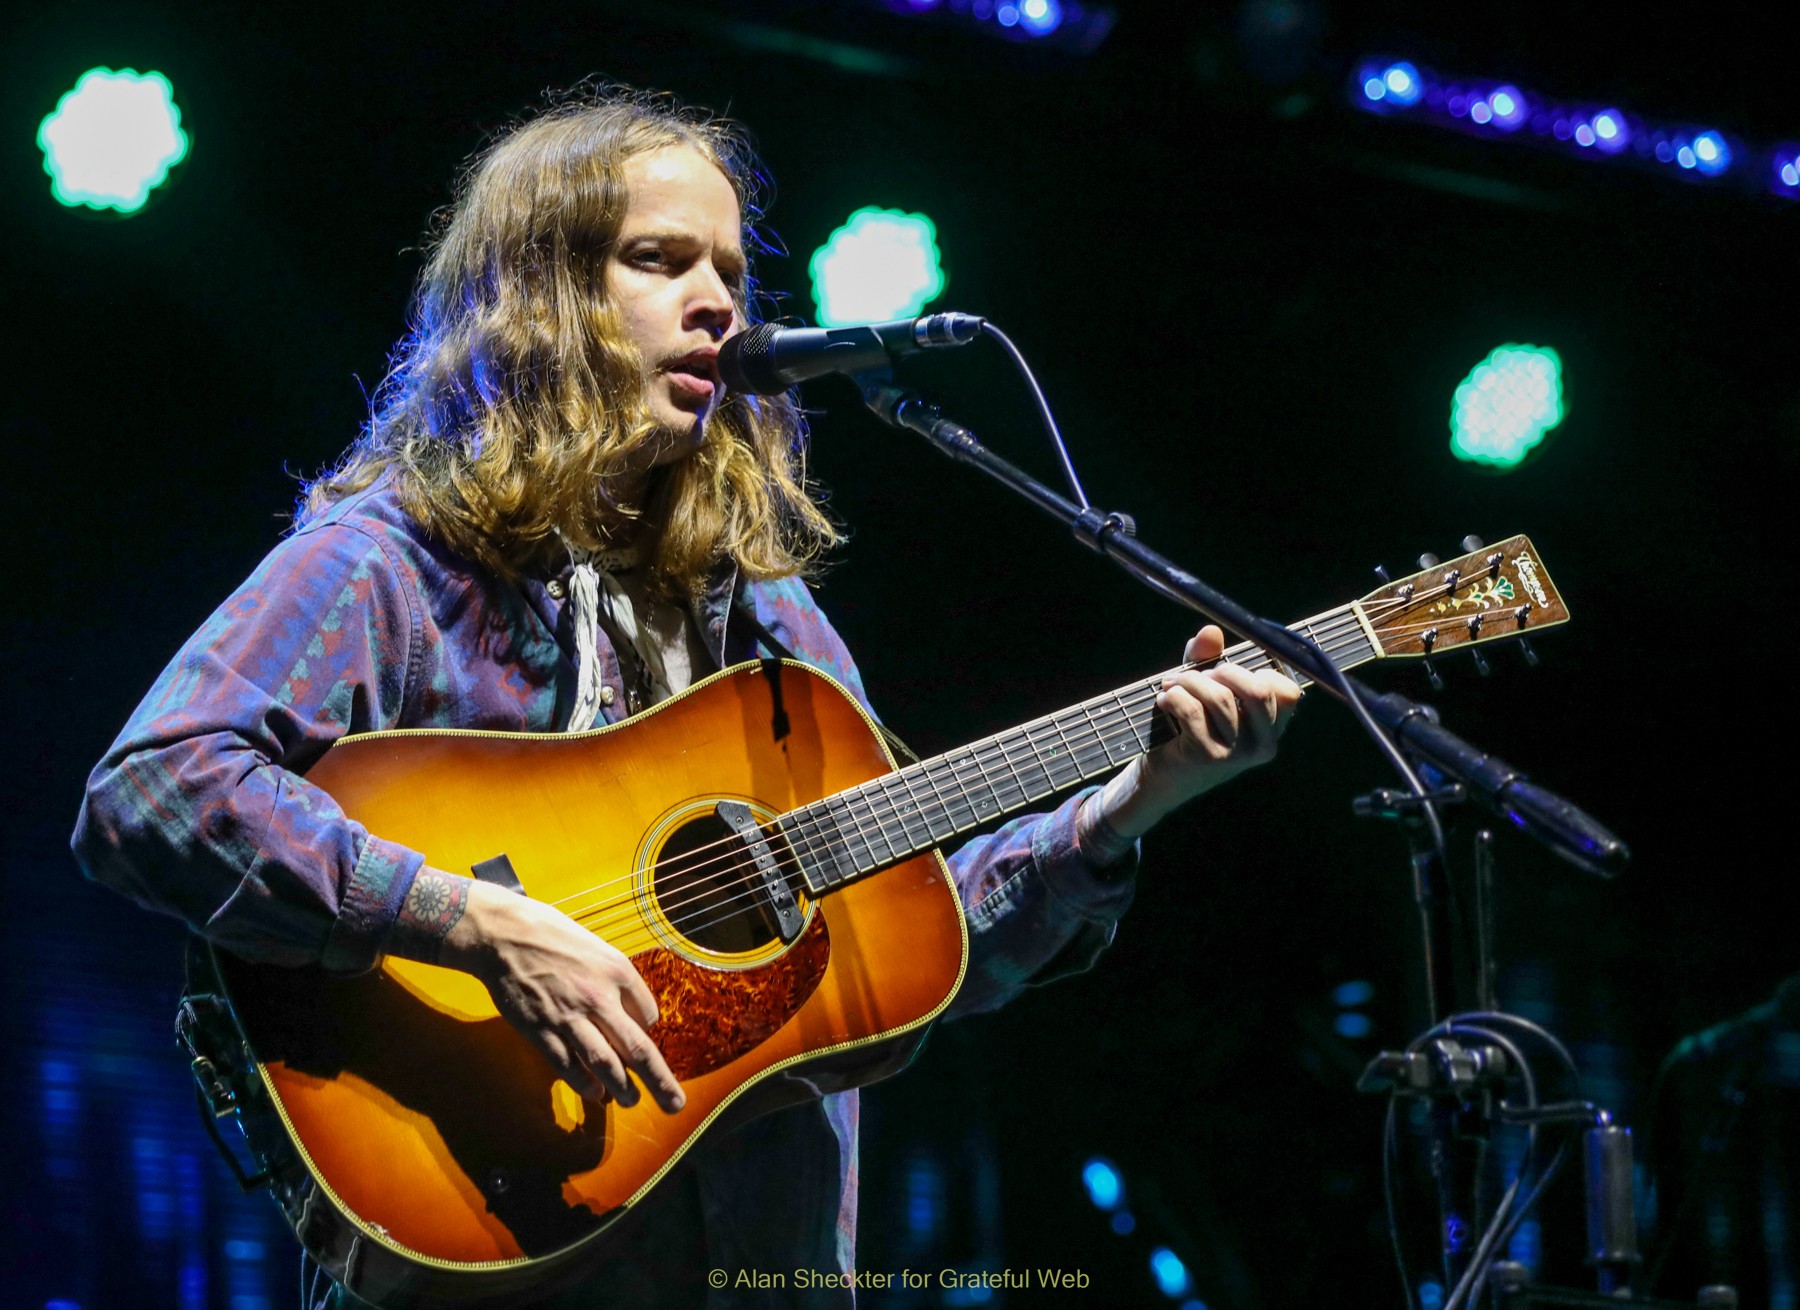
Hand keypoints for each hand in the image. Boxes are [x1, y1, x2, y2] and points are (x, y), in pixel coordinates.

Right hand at [439, 878, 686, 1113]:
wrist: (505, 934)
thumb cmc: (554, 938)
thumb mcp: (598, 949)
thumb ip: (619, 981)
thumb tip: (634, 1017)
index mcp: (618, 972)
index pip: (649, 1014)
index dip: (648, 1031)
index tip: (641, 1037)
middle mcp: (598, 996)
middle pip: (637, 1048)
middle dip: (659, 1081)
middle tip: (674, 1103)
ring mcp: (568, 1016)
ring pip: (604, 1062)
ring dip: (622, 1088)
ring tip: (631, 1101)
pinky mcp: (540, 1029)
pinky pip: (567, 1064)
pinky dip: (583, 1083)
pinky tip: (595, 1093)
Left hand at [1089, 625, 1301, 840]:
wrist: (1163, 778)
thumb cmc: (1190, 729)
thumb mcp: (1205, 691)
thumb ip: (1209, 660)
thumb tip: (1211, 631)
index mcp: (1272, 729)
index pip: (1288, 693)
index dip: (1259, 673)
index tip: (1229, 672)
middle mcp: (1263, 744)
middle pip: (1258, 691)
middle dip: (1224, 671)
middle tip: (1198, 674)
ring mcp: (1237, 754)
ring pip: (1220, 698)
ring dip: (1189, 682)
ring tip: (1171, 684)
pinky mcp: (1208, 756)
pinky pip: (1192, 710)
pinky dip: (1174, 697)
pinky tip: (1164, 699)